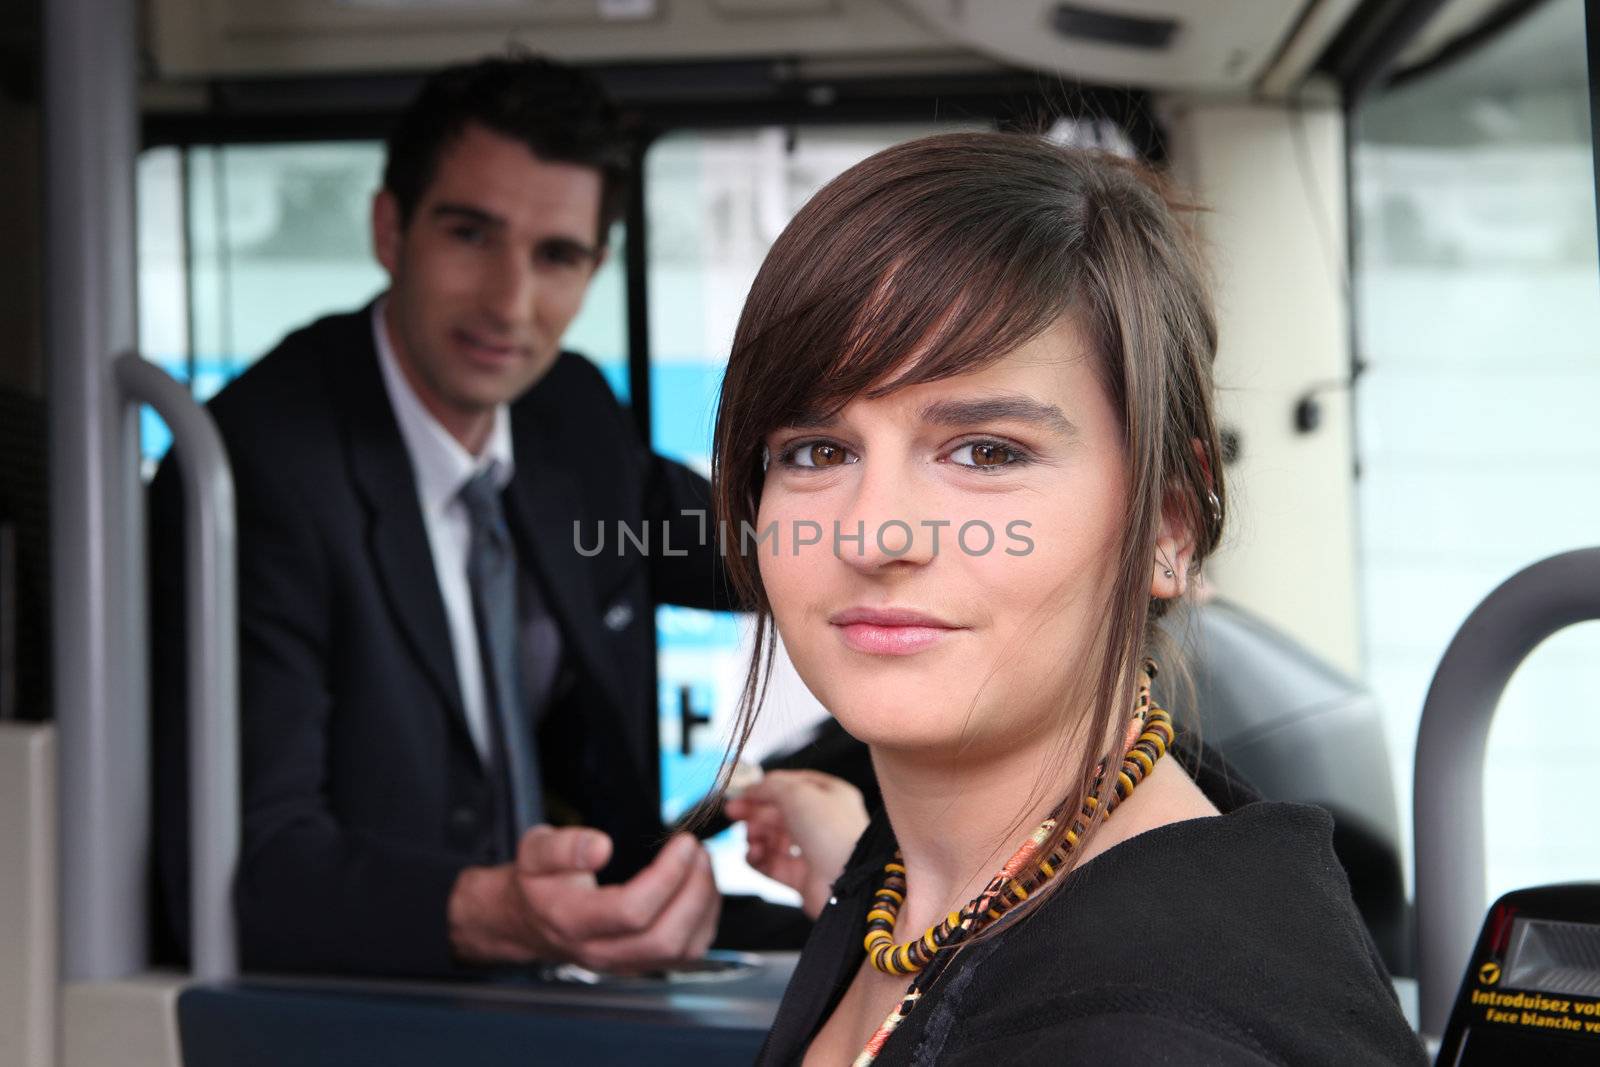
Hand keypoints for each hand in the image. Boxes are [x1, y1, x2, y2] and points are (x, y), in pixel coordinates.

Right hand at [448, 826, 719, 972]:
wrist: (533, 920)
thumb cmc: (539, 881)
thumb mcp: (535, 850)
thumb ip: (563, 846)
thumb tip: (601, 847)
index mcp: (572, 922)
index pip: (631, 911)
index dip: (667, 876)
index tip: (682, 842)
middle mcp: (601, 952)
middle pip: (665, 938)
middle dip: (694, 890)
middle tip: (699, 850)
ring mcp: (625, 964)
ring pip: (683, 950)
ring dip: (704, 903)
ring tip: (702, 862)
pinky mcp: (645, 964)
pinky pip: (689, 952)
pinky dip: (705, 918)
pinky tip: (699, 885)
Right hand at [724, 770, 868, 918]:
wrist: (846, 881)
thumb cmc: (830, 831)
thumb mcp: (797, 793)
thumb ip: (770, 786)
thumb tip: (752, 788)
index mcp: (830, 796)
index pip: (792, 786)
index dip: (765, 787)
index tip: (741, 792)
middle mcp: (822, 822)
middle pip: (779, 812)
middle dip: (754, 811)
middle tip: (732, 812)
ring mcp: (811, 851)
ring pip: (773, 838)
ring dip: (756, 835)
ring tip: (751, 838)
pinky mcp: (801, 877)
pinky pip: (772, 864)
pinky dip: (758, 858)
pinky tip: (752, 854)